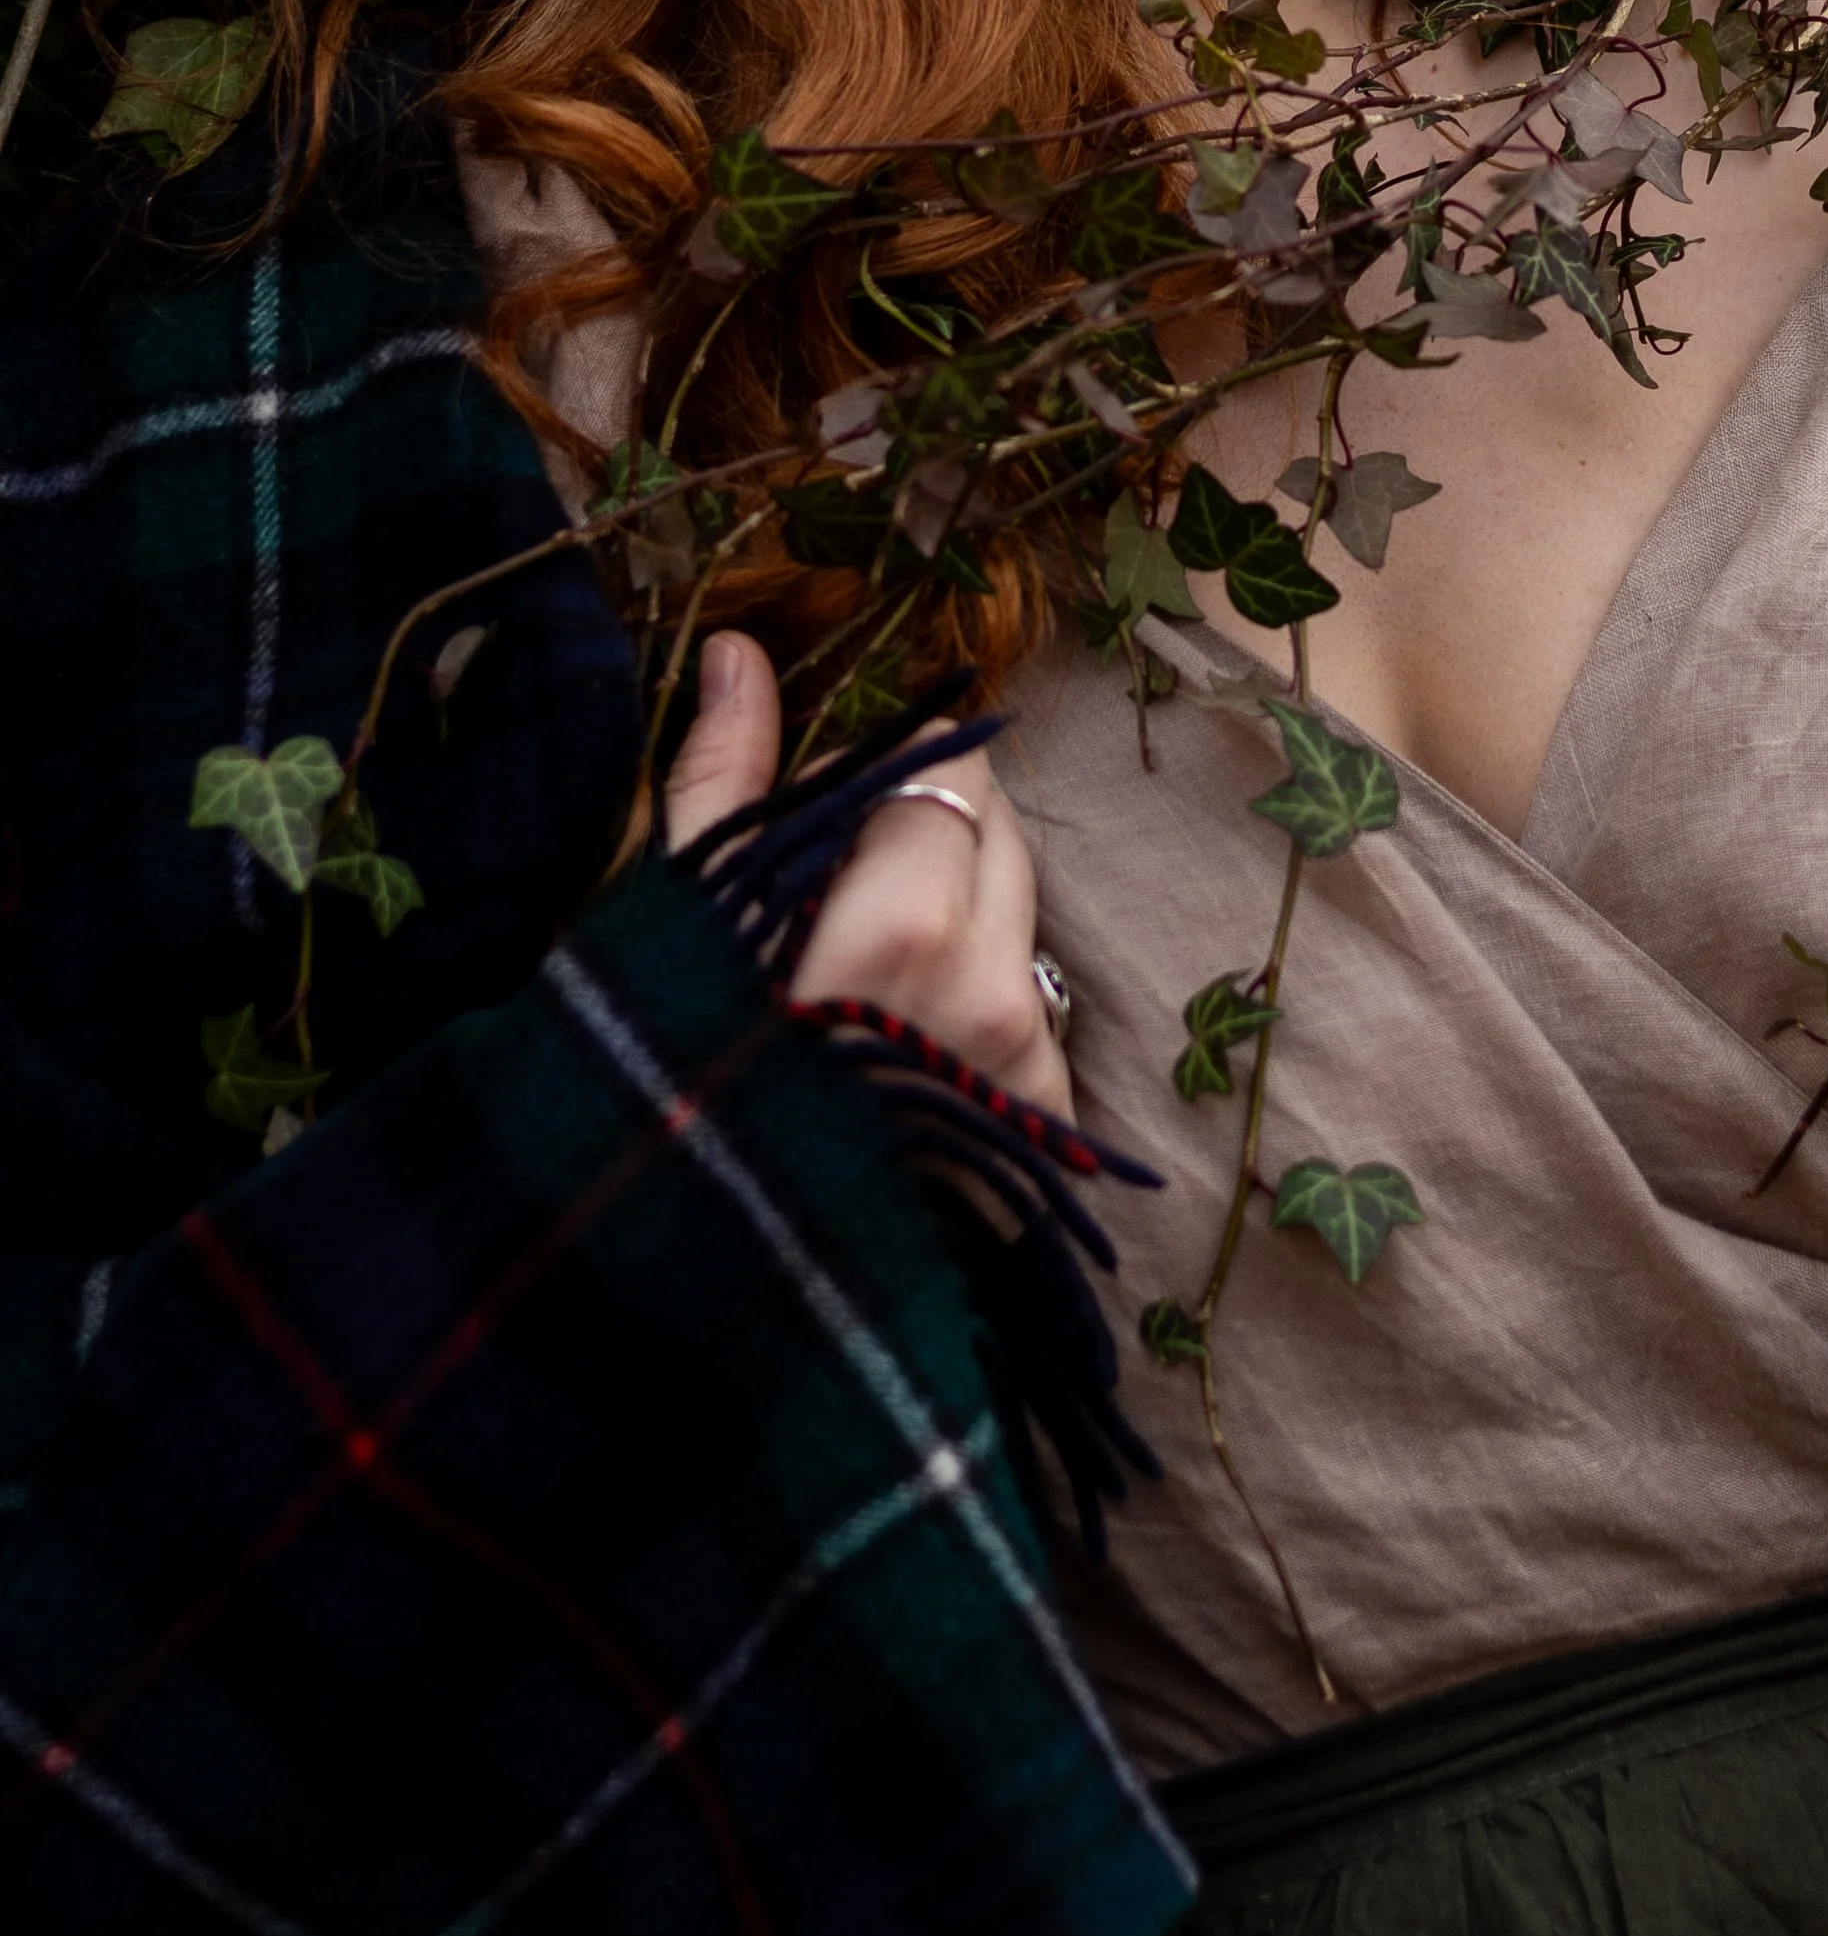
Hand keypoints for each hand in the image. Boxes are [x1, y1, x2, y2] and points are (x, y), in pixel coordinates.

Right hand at [664, 631, 1070, 1121]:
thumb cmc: (676, 1085)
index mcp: (904, 922)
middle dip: (928, 832)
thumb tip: (743, 652)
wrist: (718, 1284)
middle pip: (998, 832)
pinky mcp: (1044, 1127)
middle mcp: (990, 987)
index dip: (881, 774)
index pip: (949, 768)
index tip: (821, 817)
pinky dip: (977, 1000)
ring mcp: (1026, 1064)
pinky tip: (898, 1044)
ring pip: (1020, 919)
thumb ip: (725, 781)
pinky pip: (1032, 1008)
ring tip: (861, 975)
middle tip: (839, 889)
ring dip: (960, 916)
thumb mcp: (680, 927)